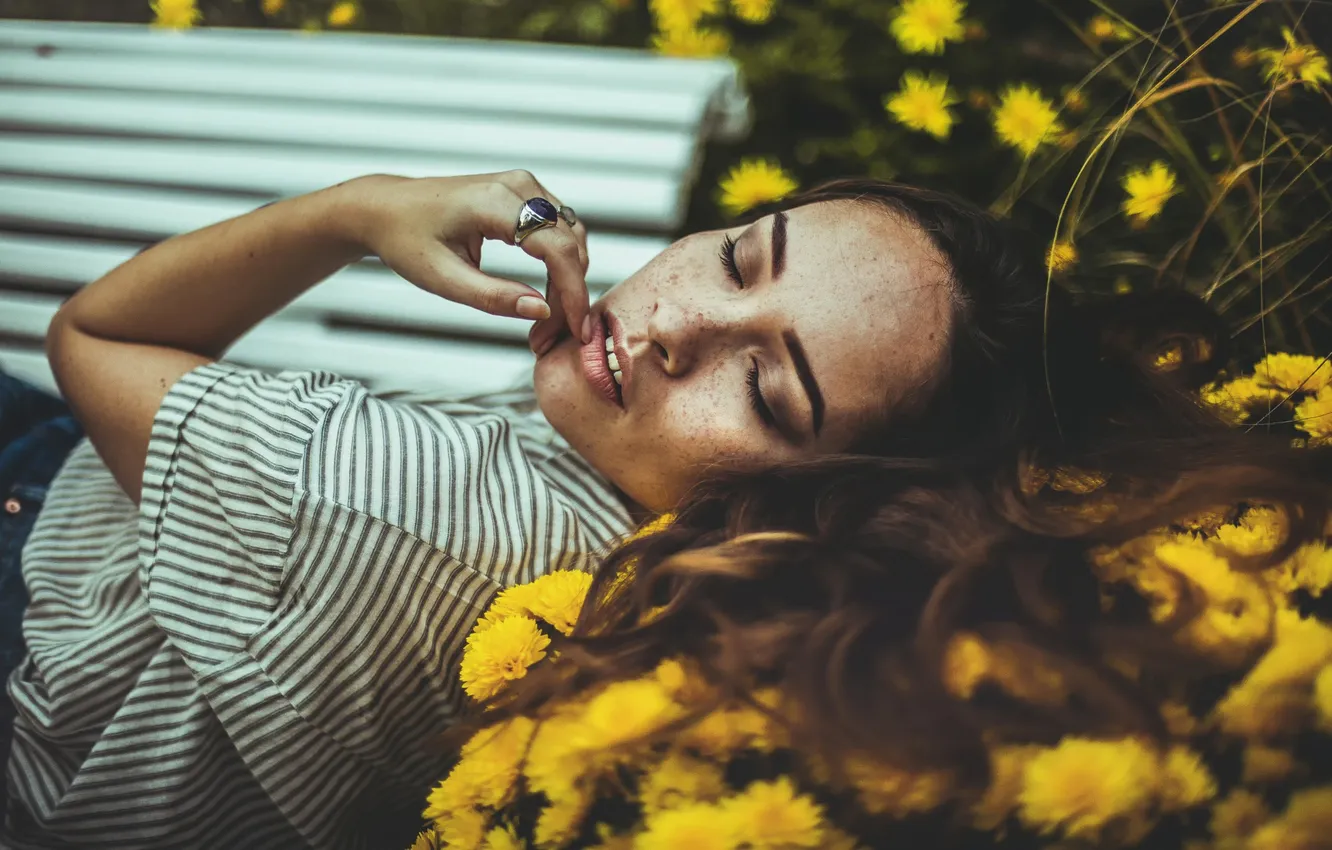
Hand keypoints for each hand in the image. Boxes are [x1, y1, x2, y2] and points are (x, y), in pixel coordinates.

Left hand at [341, 171, 591, 349]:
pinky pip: (560, 231)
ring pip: (571, 238)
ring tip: (547, 320)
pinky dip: (561, 265)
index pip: (557, 249)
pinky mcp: (525, 194)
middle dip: (570, 294)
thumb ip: (493, 297)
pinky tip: (547, 294)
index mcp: (494, 201)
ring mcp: (524, 186)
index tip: (576, 330)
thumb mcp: (443, 278)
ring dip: (568, 281)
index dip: (573, 293)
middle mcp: (517, 186)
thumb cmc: (405, 239)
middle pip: (569, 245)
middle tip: (551, 335)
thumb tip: (540, 311)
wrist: (385, 209)